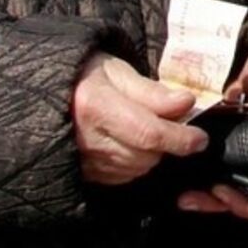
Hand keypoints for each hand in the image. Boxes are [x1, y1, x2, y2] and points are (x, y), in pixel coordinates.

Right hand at [72, 51, 207, 184]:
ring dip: (153, 152)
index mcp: (95, 106)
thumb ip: (152, 91)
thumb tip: (186, 103)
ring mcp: (85, 162)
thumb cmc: (86, 76)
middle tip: (174, 123)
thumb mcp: (118, 71)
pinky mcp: (87, 175)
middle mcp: (88, 139)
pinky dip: (137, 162)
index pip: (148, 133)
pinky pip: (124, 176)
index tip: (200, 137)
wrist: (47, 94)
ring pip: (138, 168)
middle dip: (168, 143)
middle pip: (146, 155)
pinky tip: (133, 143)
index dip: (180, 138)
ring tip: (149, 128)